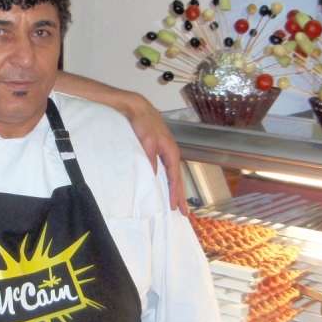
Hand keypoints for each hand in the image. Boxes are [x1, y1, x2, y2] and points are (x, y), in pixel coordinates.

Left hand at [123, 93, 187, 212]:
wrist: (138, 108)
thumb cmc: (143, 123)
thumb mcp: (146, 142)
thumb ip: (150, 159)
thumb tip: (153, 176)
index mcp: (171, 153)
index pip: (174, 178)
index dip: (175, 193)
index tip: (175, 207)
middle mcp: (172, 154)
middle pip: (177, 179)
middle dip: (180, 196)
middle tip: (184, 213)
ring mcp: (167, 152)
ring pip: (173, 175)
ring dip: (175, 190)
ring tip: (178, 204)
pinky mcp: (161, 151)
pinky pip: (168, 170)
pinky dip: (169, 181)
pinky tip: (167, 186)